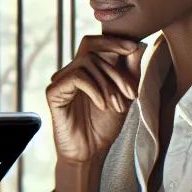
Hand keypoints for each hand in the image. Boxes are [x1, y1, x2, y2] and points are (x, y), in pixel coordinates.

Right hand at [46, 35, 146, 165]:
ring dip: (108, 83)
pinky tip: (102, 105)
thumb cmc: (105, 125)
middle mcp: (72, 71)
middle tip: (130, 93)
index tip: (133, 47)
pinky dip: (95, 89)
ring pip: (87, 62)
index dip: (113, 40)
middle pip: (92, 48)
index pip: (95, 42)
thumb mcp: (125, 94)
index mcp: (87, 70)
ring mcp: (61, 80)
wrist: (91, 151)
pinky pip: (77, 77)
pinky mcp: (54, 92)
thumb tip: (138, 44)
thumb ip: (130, 69)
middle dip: (116, 67)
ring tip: (116, 105)